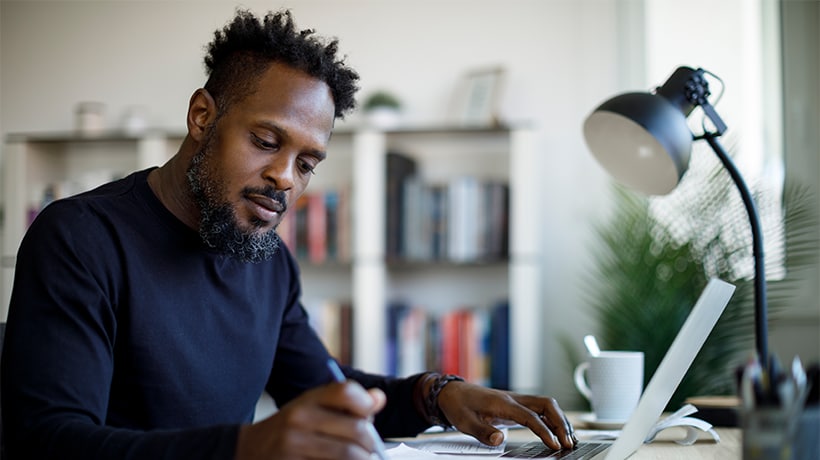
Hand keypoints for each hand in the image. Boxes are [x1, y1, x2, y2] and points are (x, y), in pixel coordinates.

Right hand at [235, 381, 385, 459]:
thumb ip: (347, 404)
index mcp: (307, 399)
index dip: (366, 404)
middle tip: (370, 449)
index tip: (368, 415)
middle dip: (371, 443)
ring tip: (359, 458)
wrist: (249, 451)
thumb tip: (379, 398)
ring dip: (362, 459)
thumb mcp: (313, 408)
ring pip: (350, 455)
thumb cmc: (291, 429)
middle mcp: (299, 419)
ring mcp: (294, 445)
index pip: (347, 392)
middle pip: (357, 429)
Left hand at [437, 382, 576, 449]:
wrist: (452, 392)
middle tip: (569, 443)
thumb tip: (500, 439)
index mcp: (502, 402)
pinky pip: (540, 409)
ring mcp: (516, 400)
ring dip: (560, 420)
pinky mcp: (516, 405)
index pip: (530, 416)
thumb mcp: (464, 421)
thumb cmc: (458, 405)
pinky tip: (558, 431)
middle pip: (546, 405)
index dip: (545, 430)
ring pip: (546, 405)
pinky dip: (553, 419)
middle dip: (561, 423)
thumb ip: (482, 431)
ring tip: (570, 439)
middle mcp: (513, 398)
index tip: (555, 445)